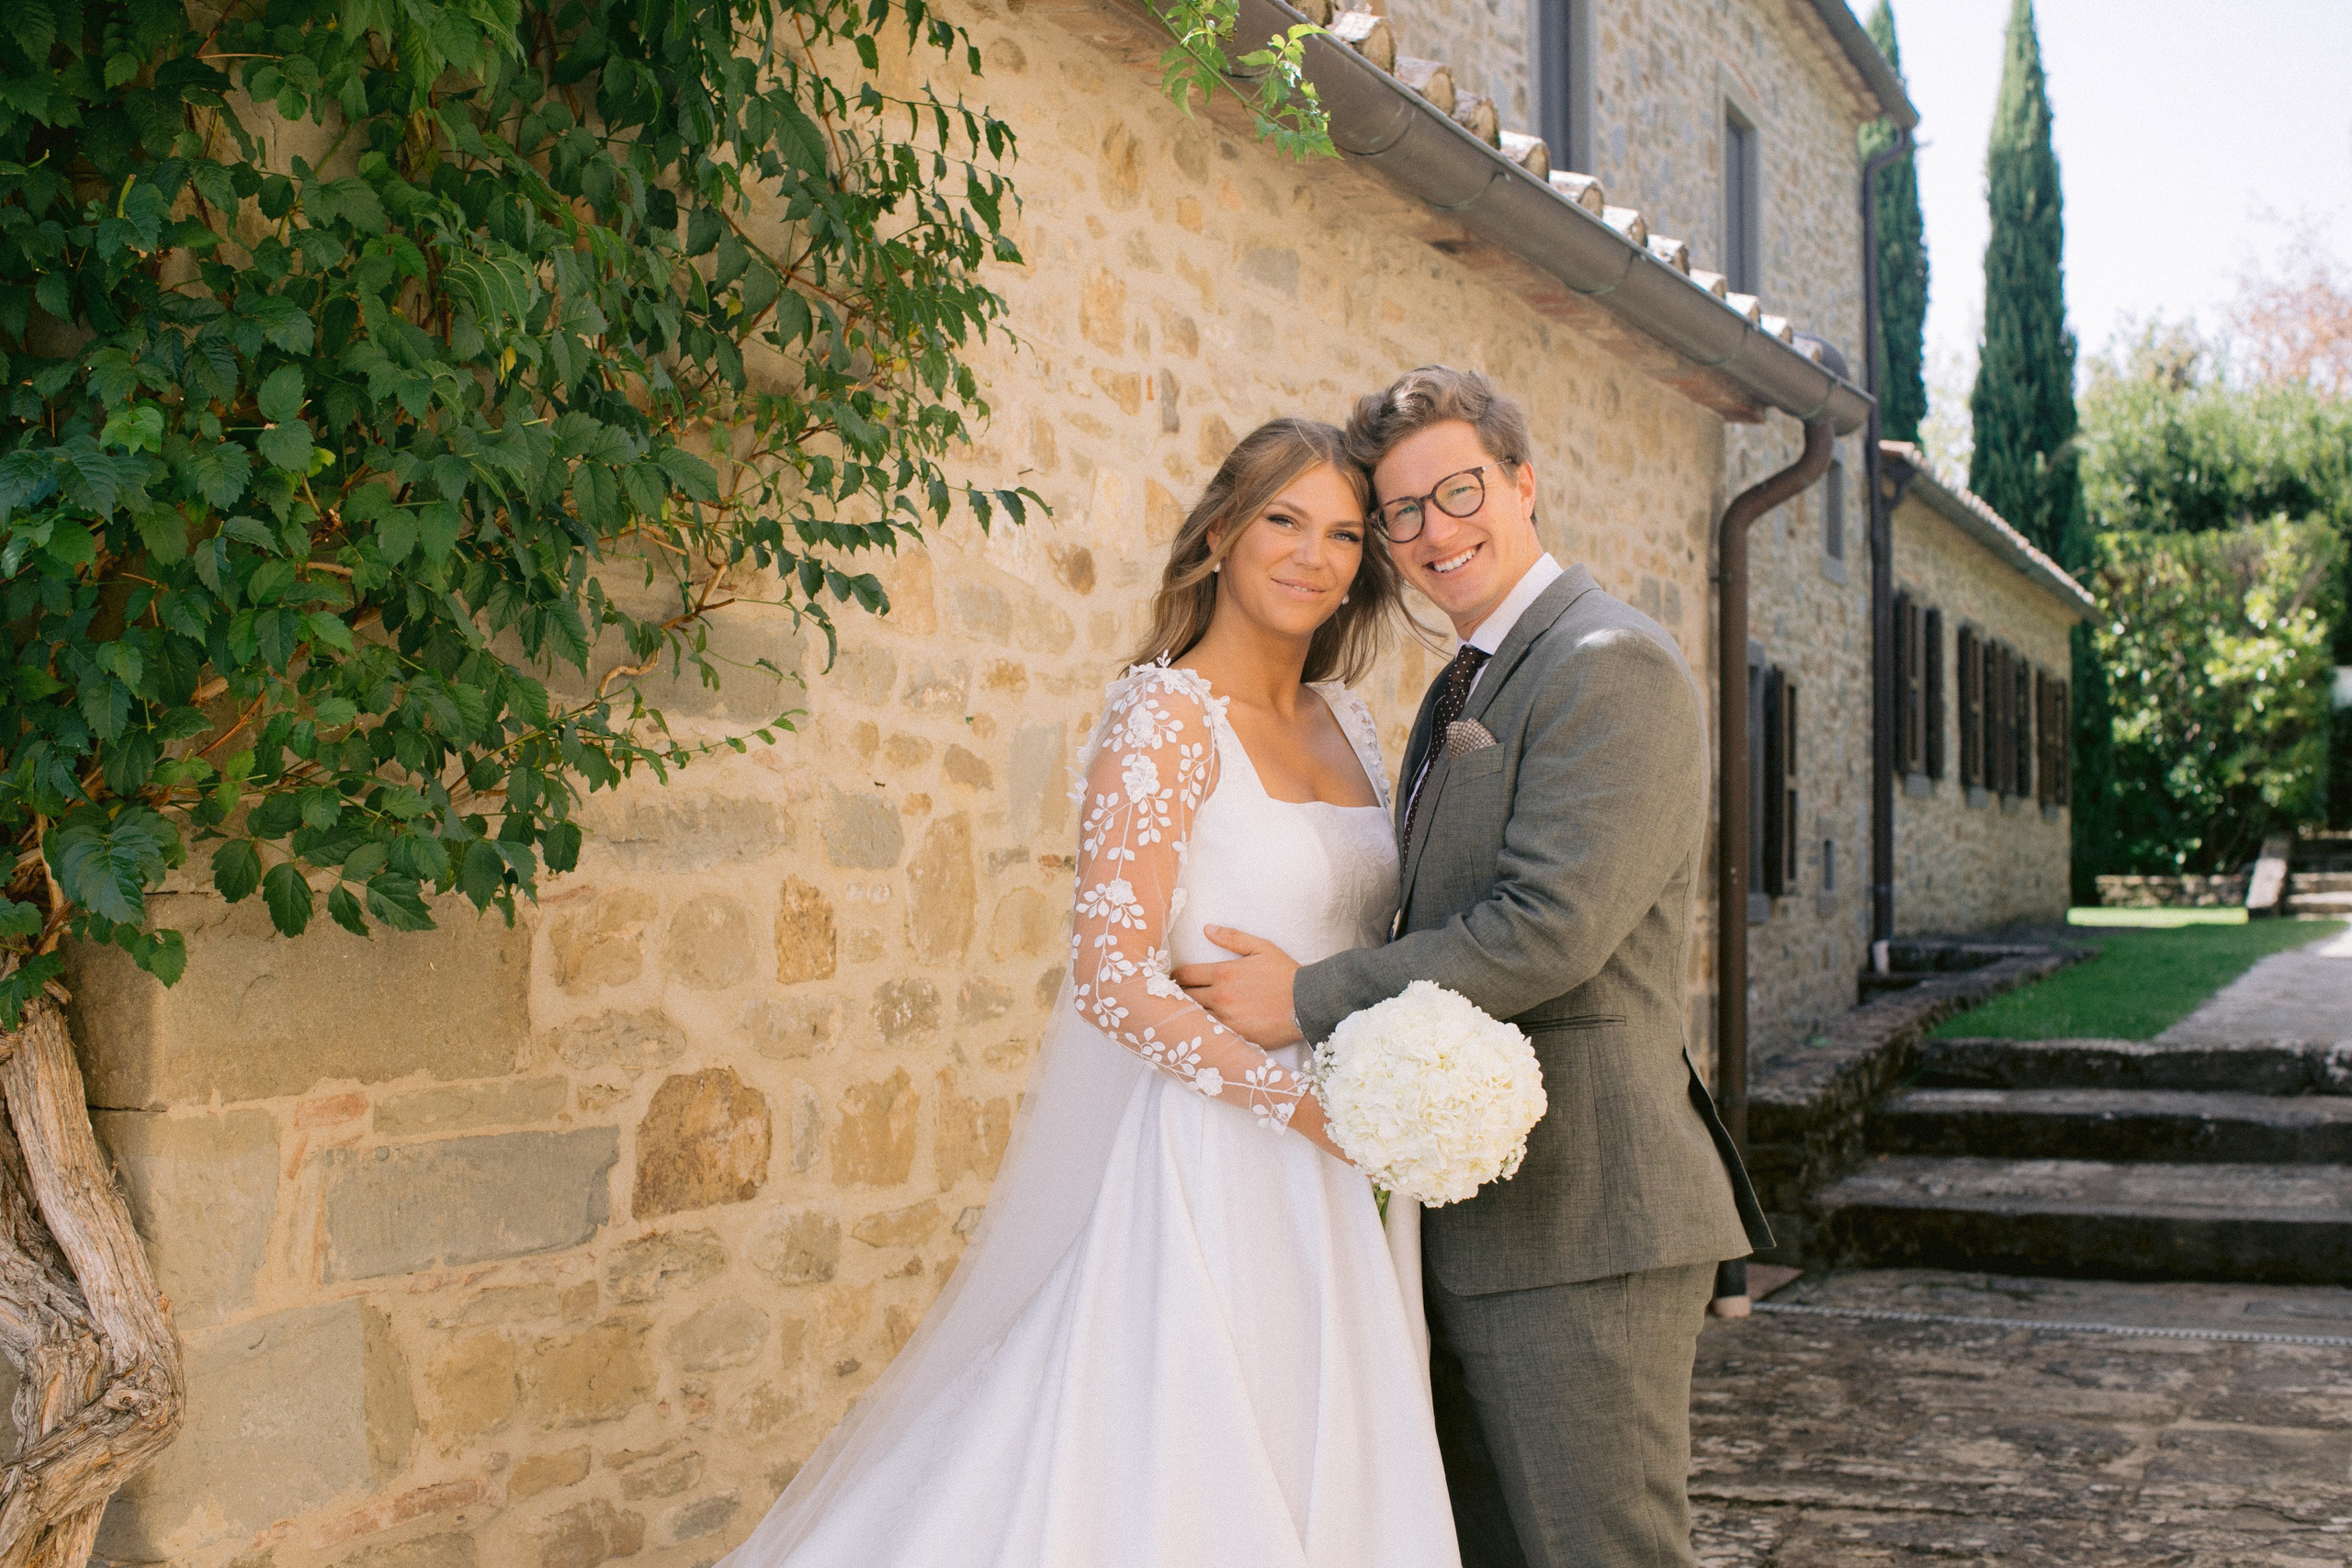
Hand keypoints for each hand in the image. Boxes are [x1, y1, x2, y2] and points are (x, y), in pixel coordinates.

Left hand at [1172, 927, 1303, 1047]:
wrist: (1307, 1002)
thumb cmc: (1285, 974)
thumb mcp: (1261, 948)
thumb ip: (1232, 937)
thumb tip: (1207, 929)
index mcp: (1223, 973)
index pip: (1185, 975)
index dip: (1176, 976)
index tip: (1175, 979)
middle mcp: (1220, 996)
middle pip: (1184, 998)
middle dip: (1179, 996)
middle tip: (1176, 997)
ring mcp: (1226, 1018)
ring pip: (1194, 1017)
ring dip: (1190, 1014)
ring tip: (1187, 1013)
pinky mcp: (1236, 1036)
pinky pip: (1211, 1034)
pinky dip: (1205, 1029)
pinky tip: (1204, 1028)